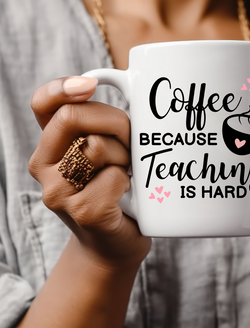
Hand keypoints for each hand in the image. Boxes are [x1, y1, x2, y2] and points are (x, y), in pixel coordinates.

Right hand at [29, 76, 150, 272]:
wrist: (113, 244)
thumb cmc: (114, 191)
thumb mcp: (104, 153)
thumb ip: (100, 125)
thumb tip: (120, 83)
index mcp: (50, 146)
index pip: (42, 104)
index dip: (62, 87)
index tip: (91, 85)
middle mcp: (45, 166)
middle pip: (73, 117)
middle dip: (115, 122)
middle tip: (130, 141)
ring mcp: (58, 192)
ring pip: (97, 146)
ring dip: (125, 155)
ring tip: (126, 172)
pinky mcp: (83, 211)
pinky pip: (114, 176)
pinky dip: (129, 181)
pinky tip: (126, 194)